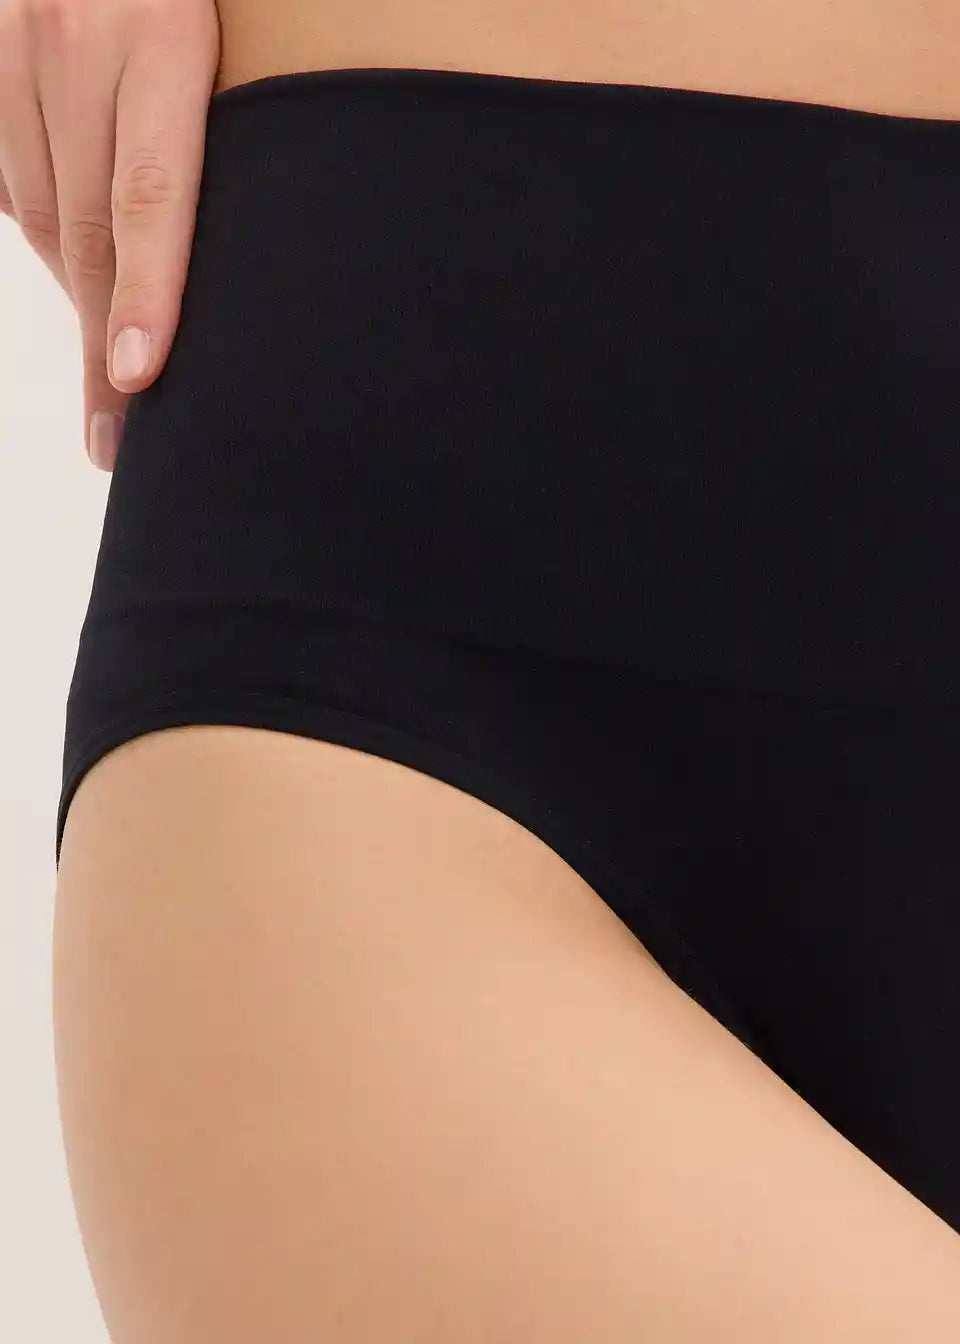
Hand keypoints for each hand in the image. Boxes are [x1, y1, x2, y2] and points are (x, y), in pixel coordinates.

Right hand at [0, 0, 219, 469]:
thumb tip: (193, 269)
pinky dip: (46, 237)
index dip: (146, 292)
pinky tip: (81, 282)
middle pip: (87, 227)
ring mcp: (17, 46)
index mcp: (162, 32)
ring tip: (113, 370)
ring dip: (82, 298)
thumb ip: (203, 133)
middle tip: (117, 436)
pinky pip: (11, 181)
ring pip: (43, 213)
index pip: (148, 193)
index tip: (139, 376)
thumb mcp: (213, 44)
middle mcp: (76, 38)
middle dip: (105, 344)